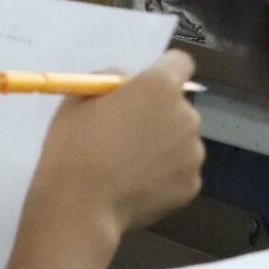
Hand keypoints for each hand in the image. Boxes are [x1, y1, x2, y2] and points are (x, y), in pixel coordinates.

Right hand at [0, 52, 205, 268]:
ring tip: (128, 166)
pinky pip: (180, 171)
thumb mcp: (81, 98)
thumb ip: (111, 83)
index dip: (163, 72)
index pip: (180, 63)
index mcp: (160, 86)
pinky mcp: (192, 185)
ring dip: (163, 146)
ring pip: (180, 140)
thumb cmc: (75, 146)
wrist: (80, 206)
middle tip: (127, 133)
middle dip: (159, 114)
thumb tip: (126, 85)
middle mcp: (186, 115)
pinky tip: (136, 186)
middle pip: (179, 105)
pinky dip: (164, 176)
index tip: (145, 88)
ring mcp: (193, 153)